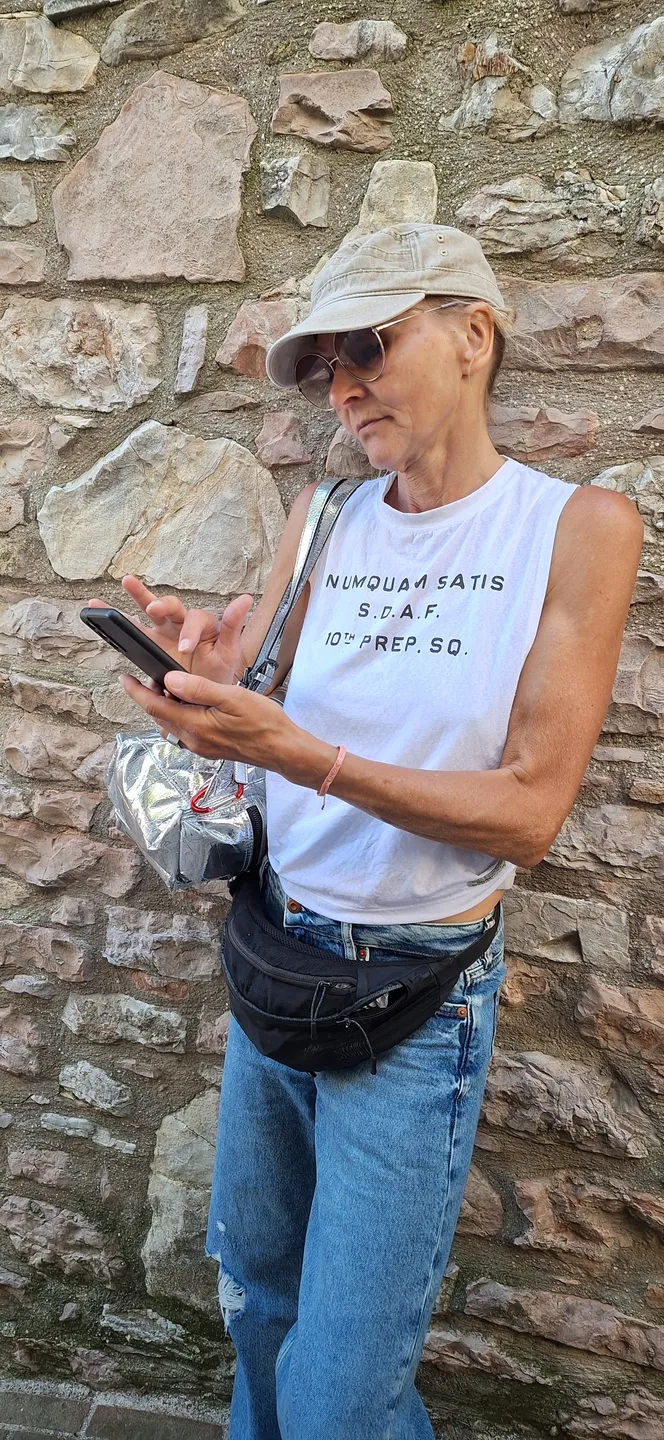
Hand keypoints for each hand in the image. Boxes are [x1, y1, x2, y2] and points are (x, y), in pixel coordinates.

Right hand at [87, 576, 252, 684]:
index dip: (190, 632)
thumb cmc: (220, 669)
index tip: (186, 648)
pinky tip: (98, 607)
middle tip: (154, 610)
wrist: (206, 692)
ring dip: (138, 596)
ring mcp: (164, 632)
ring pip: (149, 610)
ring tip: (126, 581)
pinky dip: (117, 618)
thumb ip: (234, 625)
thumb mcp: (231, 650)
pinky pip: (132, 629)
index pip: (195, 620)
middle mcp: (181, 624)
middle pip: (170, 606)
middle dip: (161, 605)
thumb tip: (246, 599)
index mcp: (202, 625)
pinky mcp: (150, 643)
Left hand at [120, 669, 294, 770]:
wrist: (283, 749)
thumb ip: (199, 688)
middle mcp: (193, 740)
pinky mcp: (209, 748)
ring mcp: (201, 746)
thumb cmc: (264, 723)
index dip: (137, 692)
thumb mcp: (232, 697)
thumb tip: (170, 679)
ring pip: (171, 724)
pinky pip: (185, 730)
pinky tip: (189, 705)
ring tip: (166, 687)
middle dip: (148, 697)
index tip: (124, 678)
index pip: (155, 707)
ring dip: (164, 706)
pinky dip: (179, 715)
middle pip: (160, 716)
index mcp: (195, 726)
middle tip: (144, 677)